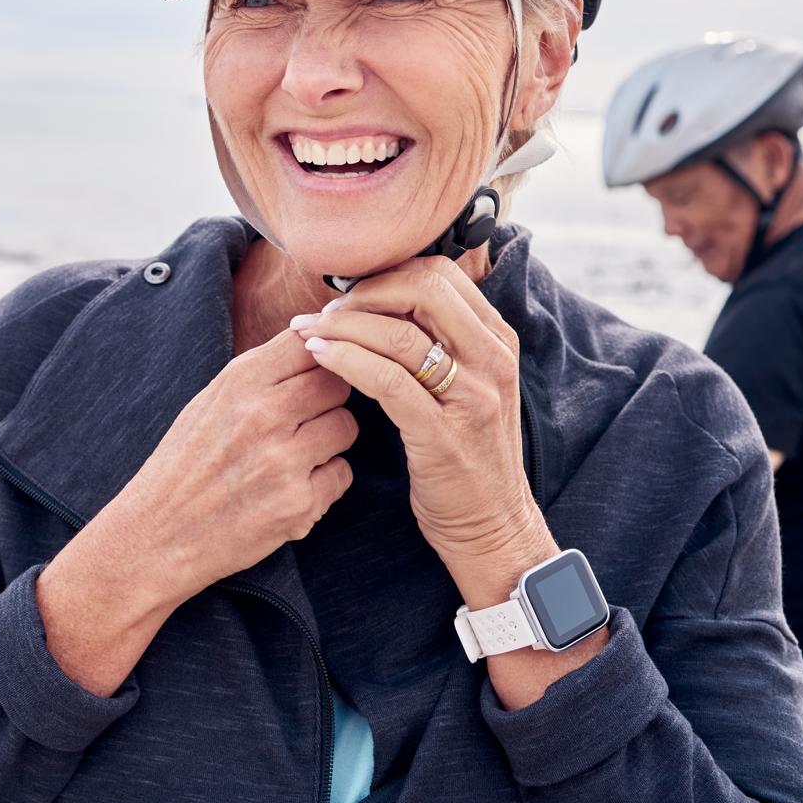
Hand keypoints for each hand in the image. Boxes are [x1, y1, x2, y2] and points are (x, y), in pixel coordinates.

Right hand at [108, 326, 356, 606]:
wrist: (158, 534)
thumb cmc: (185, 463)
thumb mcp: (211, 401)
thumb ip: (261, 372)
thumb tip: (314, 336)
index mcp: (239, 383)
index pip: (309, 342)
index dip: (321, 353)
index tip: (315, 368)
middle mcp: (264, 416)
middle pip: (337, 381)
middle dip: (328, 397)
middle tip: (306, 416)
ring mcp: (284, 461)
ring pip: (346, 426)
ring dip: (329, 439)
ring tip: (296, 452)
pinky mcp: (299, 504)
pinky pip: (341, 474)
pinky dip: (324, 480)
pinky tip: (292, 486)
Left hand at [291, 255, 548, 601]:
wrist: (492, 527)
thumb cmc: (464, 453)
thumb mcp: (466, 386)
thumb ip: (439, 341)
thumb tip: (380, 297)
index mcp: (497, 340)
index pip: (440, 275)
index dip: (385, 274)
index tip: (347, 293)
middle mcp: (493, 361)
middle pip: (423, 290)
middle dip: (363, 293)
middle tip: (324, 312)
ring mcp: (473, 397)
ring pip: (399, 334)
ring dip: (342, 326)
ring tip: (306, 332)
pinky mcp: (444, 435)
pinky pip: (388, 381)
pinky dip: (346, 360)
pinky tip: (318, 357)